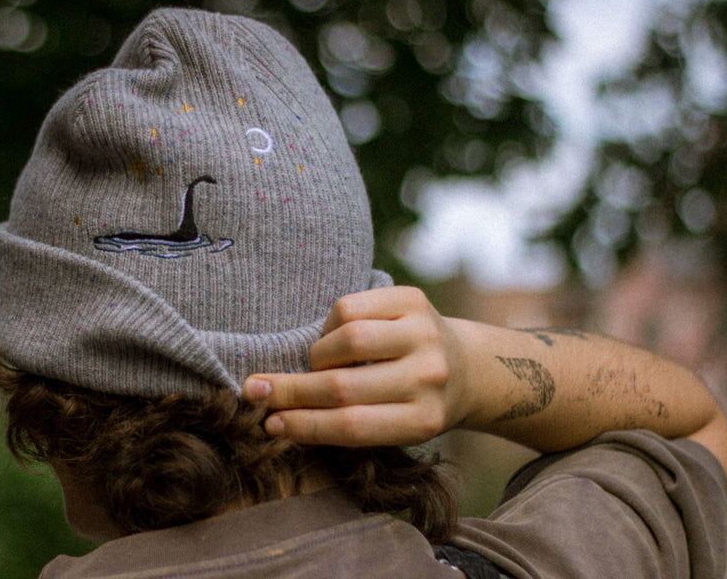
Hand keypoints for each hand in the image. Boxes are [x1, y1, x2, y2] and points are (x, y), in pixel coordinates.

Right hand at [243, 286, 469, 445]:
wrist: (468, 368)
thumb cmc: (413, 403)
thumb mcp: (392, 426)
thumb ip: (344, 423)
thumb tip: (274, 417)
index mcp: (423, 420)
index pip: (350, 427)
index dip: (303, 426)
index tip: (269, 424)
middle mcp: (428, 377)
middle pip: (342, 386)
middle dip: (291, 390)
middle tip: (257, 391)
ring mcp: (424, 334)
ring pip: (346, 339)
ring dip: (318, 355)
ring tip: (319, 363)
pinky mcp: (414, 300)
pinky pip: (350, 307)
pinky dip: (331, 325)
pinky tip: (338, 336)